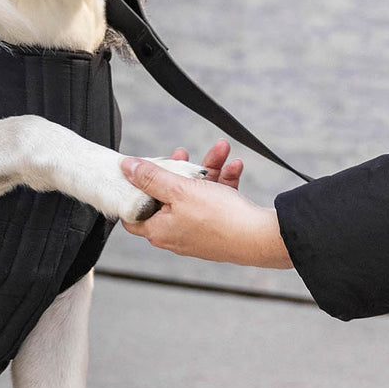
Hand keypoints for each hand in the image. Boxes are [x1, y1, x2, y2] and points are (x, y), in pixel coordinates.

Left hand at [119, 142, 292, 268]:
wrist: (262, 238)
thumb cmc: (220, 219)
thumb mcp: (178, 190)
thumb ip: (151, 177)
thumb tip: (126, 168)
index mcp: (159, 229)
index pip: (133, 213)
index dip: (134, 191)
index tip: (140, 172)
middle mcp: (176, 234)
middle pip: (167, 197)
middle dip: (178, 170)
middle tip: (182, 155)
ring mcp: (199, 231)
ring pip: (196, 194)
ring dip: (208, 169)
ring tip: (220, 149)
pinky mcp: (219, 227)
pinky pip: (216, 200)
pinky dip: (224, 182)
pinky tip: (234, 165)